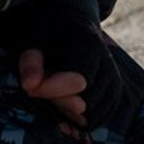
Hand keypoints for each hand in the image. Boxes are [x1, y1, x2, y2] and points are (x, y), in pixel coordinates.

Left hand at [8, 2, 131, 128]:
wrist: (72, 23)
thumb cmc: (48, 33)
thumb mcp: (34, 39)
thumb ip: (30, 62)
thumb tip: (29, 86)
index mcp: (89, 46)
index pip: (78, 81)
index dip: (51, 90)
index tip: (30, 88)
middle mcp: (108, 65)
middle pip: (83, 103)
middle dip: (57, 101)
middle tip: (40, 89)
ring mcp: (114, 81)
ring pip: (91, 115)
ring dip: (67, 112)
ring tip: (52, 94)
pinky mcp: (113, 95)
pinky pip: (97, 119)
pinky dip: (78, 120)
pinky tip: (62, 107)